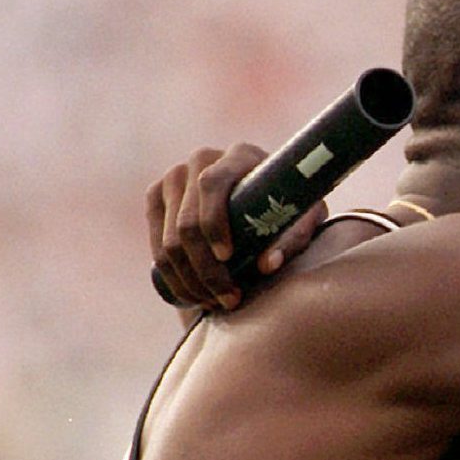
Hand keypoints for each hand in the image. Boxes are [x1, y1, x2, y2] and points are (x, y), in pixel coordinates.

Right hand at [145, 144, 324, 310]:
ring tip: (214, 303)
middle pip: (187, 222)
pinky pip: (156, 245)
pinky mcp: (157, 198)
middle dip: (205, 269)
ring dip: (189, 280)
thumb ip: (292, 237)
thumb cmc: (289, 207)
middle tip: (228, 300)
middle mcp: (200, 161)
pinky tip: (192, 295)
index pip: (212, 186)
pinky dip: (173, 276)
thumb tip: (267, 265)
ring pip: (169, 240)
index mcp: (238, 155)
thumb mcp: (303, 218)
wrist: (261, 195)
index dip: (215, 223)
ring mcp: (174, 178)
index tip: (228, 257)